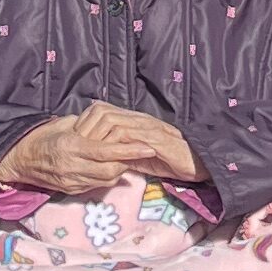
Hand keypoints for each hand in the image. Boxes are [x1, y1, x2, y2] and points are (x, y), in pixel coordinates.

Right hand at [0, 106, 196, 199]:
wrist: (20, 158)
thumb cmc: (44, 135)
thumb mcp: (66, 124)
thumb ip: (89, 127)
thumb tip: (111, 125)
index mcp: (71, 146)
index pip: (107, 151)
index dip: (130, 150)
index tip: (149, 146)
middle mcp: (72, 167)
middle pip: (111, 170)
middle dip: (129, 162)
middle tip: (143, 152)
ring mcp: (71, 181)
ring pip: (106, 180)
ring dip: (121, 170)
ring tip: (130, 159)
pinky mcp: (71, 190)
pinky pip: (96, 185)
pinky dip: (108, 177)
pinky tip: (113, 168)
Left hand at [72, 101, 199, 184]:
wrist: (195, 161)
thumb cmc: (167, 159)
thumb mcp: (137, 155)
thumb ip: (121, 150)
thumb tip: (99, 153)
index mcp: (132, 120)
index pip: (100, 109)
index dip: (85, 122)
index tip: (76, 138)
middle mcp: (137, 119)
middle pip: (101, 111)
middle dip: (86, 128)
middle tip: (79, 145)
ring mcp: (145, 126)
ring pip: (111, 121)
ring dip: (97, 136)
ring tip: (90, 151)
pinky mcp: (153, 138)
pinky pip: (127, 135)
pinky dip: (113, 143)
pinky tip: (106, 154)